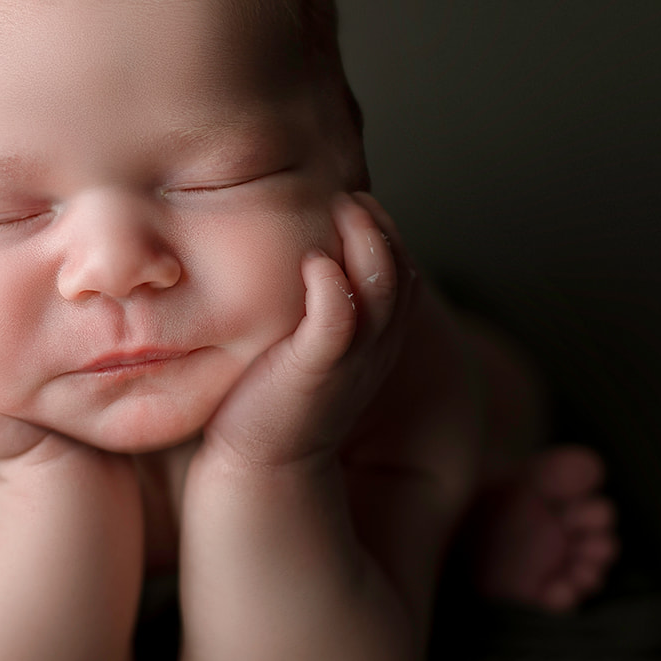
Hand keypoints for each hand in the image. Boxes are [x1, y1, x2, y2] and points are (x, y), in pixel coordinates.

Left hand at [198, 191, 418, 473]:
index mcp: (374, 338)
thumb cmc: (272, 398)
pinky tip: (314, 263)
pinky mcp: (316, 372)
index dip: (384, 230)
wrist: (260, 464)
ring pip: (381, 287)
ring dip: (366, 242)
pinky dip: (332, 289)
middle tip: (351, 195)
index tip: (355, 200)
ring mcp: (349, 358)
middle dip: (380, 226)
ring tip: (343, 207)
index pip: (400, 270)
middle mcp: (373, 346)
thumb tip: (301, 258)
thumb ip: (316, 308)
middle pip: (399, 270)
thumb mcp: (307, 345)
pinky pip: (338, 322)